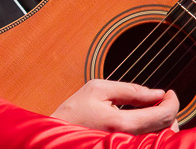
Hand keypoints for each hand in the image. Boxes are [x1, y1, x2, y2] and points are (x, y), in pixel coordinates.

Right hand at [51, 79, 179, 133]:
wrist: (60, 133)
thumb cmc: (74, 111)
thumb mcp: (98, 89)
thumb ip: (130, 90)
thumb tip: (157, 93)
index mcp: (122, 123)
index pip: (162, 115)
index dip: (171, 102)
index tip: (169, 93)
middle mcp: (129, 139)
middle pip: (166, 128)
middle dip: (168, 111)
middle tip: (159, 99)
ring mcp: (128, 145)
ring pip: (161, 136)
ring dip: (162, 121)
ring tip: (151, 107)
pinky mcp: (126, 147)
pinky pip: (150, 140)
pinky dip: (154, 129)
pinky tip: (145, 119)